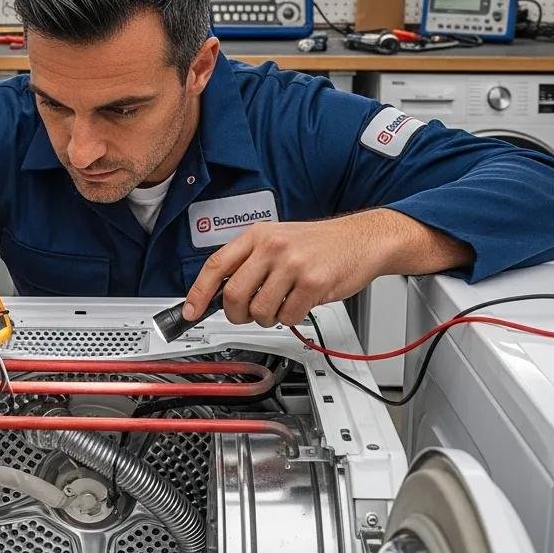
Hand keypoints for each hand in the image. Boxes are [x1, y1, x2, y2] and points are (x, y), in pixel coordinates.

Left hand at [183, 209, 471, 328]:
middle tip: (250, 313)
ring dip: (269, 317)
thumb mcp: (278, 241)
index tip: (190, 312)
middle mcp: (272, 247)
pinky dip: (292, 317)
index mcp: (258, 235)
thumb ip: (249, 262)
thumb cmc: (319, 244)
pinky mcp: (313, 283)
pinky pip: (287, 317)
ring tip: (283, 302)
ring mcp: (292, 264)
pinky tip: (302, 301)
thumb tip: (216, 294)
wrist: (363, 239)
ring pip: (259, 311)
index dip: (198, 293)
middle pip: (233, 295)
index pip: (216, 265)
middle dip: (238, 314)